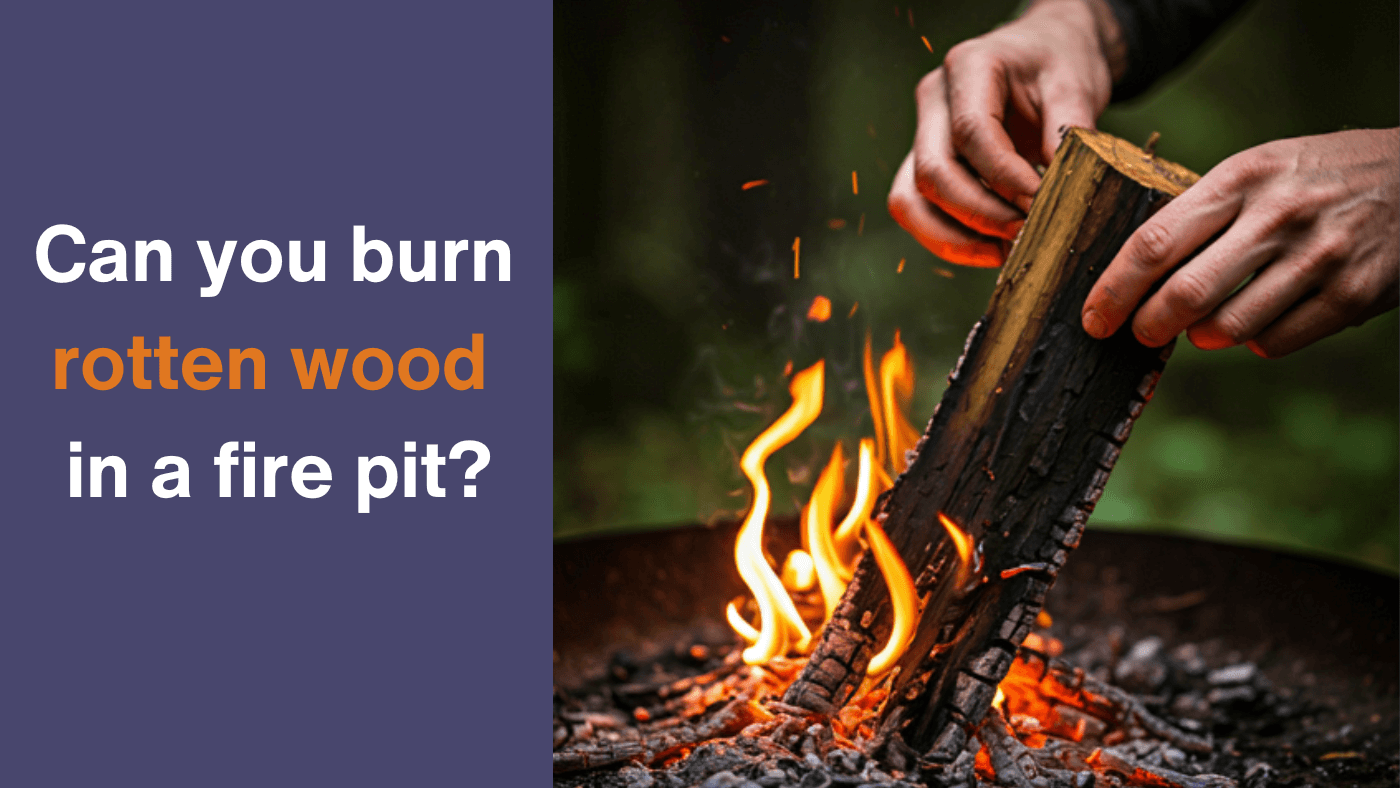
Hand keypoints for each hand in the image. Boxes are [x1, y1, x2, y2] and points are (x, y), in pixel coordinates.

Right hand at [887, 0, 1119, 266]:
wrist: (1046, 54)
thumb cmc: (1059, 63)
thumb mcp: (1076, 85)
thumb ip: (1069, 132)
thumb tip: (1060, 192)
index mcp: (969, 66)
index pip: (972, 132)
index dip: (1006, 177)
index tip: (1043, 202)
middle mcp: (934, 100)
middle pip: (933, 172)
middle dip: (980, 214)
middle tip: (1027, 233)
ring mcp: (922, 134)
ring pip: (910, 200)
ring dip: (956, 238)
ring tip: (1006, 251)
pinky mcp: (924, 164)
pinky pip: (919, 211)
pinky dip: (951, 239)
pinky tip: (994, 248)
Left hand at [1082, 129, 1399, 357]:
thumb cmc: (1319, 174)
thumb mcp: (1260, 167)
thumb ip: (1204, 210)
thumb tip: (1133, 267)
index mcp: (1242, 177)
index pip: (1155, 242)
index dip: (1115, 288)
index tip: (1094, 316)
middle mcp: (1278, 215)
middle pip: (1185, 293)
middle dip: (1148, 325)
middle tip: (1139, 333)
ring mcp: (1319, 256)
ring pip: (1229, 329)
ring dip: (1202, 337)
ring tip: (1201, 328)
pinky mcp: (1353, 294)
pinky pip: (1277, 342)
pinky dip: (1256, 343)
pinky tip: (1259, 324)